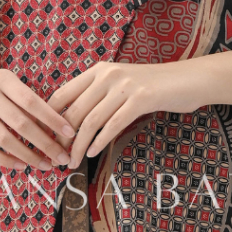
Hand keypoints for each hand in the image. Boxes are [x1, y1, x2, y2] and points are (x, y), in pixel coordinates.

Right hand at [0, 60, 75, 172]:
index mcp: (3, 80)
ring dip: (28, 155)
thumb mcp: (7, 82)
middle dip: (45, 143)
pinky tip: (21, 166)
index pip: (32, 102)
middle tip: (62, 158)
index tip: (70, 133)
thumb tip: (55, 126)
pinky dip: (5, 160)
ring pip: (5, 139)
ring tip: (45, 165)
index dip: (52, 118)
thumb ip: (26, 100)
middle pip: (21, 123)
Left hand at [46, 61, 190, 167]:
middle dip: (61, 138)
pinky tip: (92, 154)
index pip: (63, 94)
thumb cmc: (151, 86)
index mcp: (98, 69)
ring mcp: (124, 85)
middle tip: (57, 157)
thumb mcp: (119, 83)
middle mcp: (108, 74)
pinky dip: (99, 141)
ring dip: (78, 146)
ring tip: (72, 162)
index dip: (49, 118)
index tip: (45, 139)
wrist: (186, 79)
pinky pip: (113, 124)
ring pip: (91, 121)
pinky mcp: (140, 99)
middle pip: (74, 111)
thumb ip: (97, 95)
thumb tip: (70, 121)